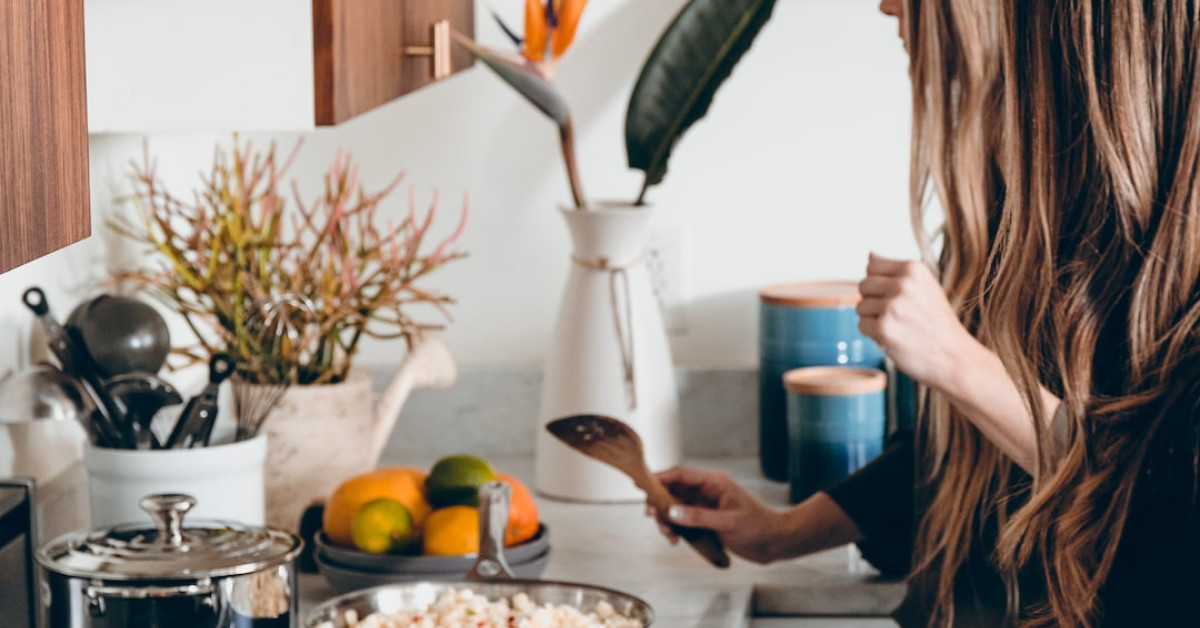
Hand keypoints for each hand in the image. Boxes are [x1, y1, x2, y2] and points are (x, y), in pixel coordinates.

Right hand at [646, 466, 783, 563]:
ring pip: (675, 508)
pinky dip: (676, 529)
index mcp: (714, 482)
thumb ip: (699, 517)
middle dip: (659, 503)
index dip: (660, 477)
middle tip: (652, 516)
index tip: (643, 484)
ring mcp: (705, 507)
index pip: (681, 474)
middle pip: (673, 491)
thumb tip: (673, 512)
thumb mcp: (728, 522)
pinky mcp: (705, 521)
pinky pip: (683, 522)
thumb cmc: (759, 527)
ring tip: (669, 535)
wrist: (775, 543)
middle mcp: (707, 492)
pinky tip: (676, 540)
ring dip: (667, 520)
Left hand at [856, 252, 973, 386]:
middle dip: (874, 302)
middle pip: (863, 286)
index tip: (897, 298)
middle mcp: (902, 283)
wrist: (954, 356)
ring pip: (860, 307)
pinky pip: (862, 325)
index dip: (879, 285)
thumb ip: (896, 272)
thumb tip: (870, 255)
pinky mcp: (883, 327)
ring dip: (873, 319)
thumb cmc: (936, 322)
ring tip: (898, 327)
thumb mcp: (924, 287)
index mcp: (913, 268)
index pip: (872, 267)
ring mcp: (892, 305)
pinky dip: (874, 334)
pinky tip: (894, 337)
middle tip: (898, 316)